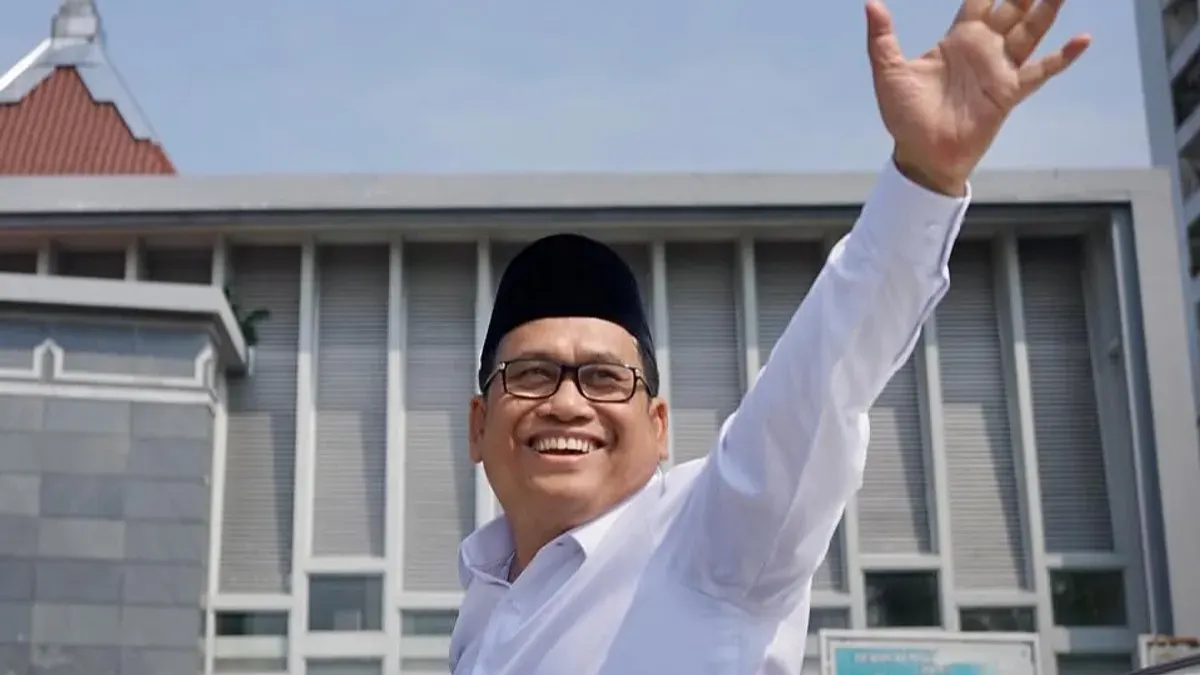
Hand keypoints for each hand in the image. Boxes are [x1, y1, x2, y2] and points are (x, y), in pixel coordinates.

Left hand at [866, 0, 1090, 195]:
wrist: (920, 154)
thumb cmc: (904, 116)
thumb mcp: (888, 72)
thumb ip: (882, 38)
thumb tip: (871, 4)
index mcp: (959, 38)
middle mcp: (984, 48)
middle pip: (1013, 7)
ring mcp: (1000, 69)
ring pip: (1031, 29)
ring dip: (1048, 8)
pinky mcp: (1009, 92)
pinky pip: (1040, 71)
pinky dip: (1062, 57)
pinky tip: (1082, 40)